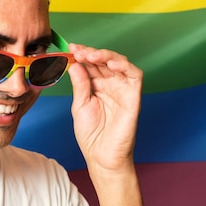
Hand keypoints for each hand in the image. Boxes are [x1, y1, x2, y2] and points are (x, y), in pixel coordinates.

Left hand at [68, 43, 142, 171]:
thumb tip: (75, 64)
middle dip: (91, 53)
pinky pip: (135, 75)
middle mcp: (111, 85)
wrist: (102, 157)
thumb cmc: (91, 135)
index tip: (71, 48)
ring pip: (119, 63)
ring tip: (91, 55)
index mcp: (97, 86)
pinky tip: (110, 63)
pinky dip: (124, 66)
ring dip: (106, 56)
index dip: (82, 54)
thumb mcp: (80, 105)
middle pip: (104, 61)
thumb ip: (80, 84)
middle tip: (78, 50)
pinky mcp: (133, 97)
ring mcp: (123, 89)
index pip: (91, 64)